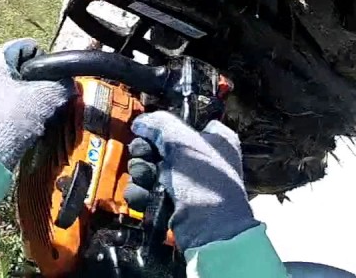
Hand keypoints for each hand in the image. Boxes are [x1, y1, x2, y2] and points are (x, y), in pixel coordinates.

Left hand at [0, 39, 71, 167]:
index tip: (49, 84)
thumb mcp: (45, 99)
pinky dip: (5, 109)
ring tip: (27, 117)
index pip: (26, 48)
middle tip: (40, 102)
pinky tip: (13, 125)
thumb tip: (69, 83)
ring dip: (19, 98)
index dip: (44, 66)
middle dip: (30, 83)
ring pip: (3, 86)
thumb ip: (62, 84)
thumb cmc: (9, 124)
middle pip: (14, 68)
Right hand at [124, 112, 257, 249]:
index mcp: (215, 140)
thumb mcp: (183, 142)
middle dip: (146, 150)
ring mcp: (186, 184)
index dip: (166, 125)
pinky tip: (141, 194)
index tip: (149, 128)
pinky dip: (141, 192)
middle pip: (161, 146)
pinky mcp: (172, 204)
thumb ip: (159, 124)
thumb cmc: (205, 182)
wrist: (210, 232)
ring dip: (141, 172)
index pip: (186, 123)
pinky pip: (148, 191)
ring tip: (145, 177)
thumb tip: (141, 122)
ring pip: (150, 169)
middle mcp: (201, 160)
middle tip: (143, 154)